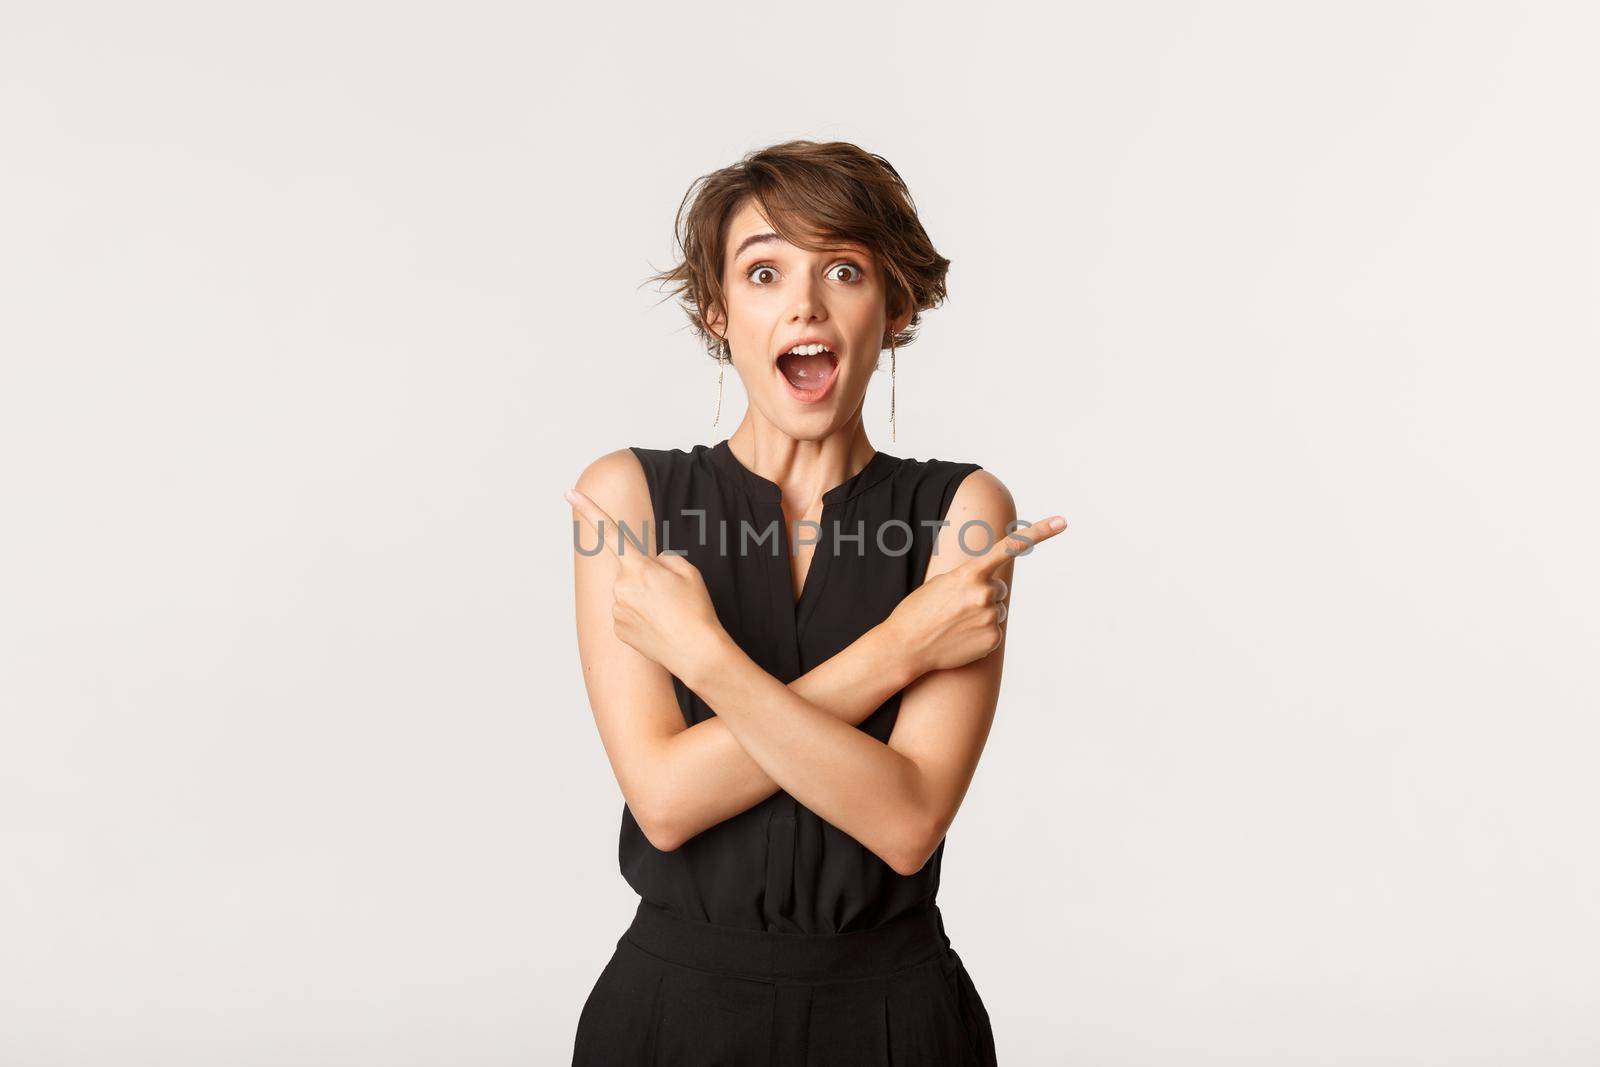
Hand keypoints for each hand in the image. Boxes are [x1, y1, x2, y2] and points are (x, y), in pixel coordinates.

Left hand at [565, 486, 727, 679]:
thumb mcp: (689, 572)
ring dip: (645, 599)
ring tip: (668, 614)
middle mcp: (620, 587)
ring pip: (628, 594)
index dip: (589, 509)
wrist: (697, 654)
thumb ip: (664, 558)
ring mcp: (616, 610)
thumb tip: (648, 564)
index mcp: (638, 567)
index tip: (569, 493)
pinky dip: (641, 617)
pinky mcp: (617, 630)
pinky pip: (627, 614)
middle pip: (631, 571)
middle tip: (671, 596)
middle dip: (647, 577)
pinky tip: (658, 627)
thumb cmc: (696, 610)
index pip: (610, 532)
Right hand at [888, 514, 1067, 674]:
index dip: (1038, 533)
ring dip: (981, 615)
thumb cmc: (919, 611)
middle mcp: (984, 593)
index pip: (1009, 547)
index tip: (1061, 522)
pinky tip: (960, 638)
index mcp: (970, 573)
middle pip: (998, 588)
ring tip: (955, 624)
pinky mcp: (993, 639)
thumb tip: (994, 592)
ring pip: (996, 610)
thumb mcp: (942, 583)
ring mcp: (991, 617)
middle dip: (983, 595)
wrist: (906, 646)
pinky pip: (994, 631)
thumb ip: (971, 580)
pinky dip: (980, 634)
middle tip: (956, 607)